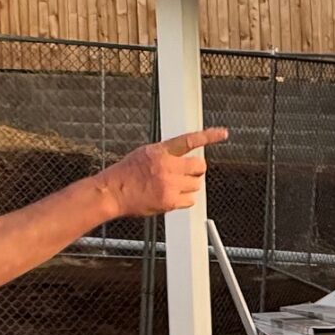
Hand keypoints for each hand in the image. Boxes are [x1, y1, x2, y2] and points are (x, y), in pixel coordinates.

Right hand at [98, 127, 228, 218]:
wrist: (112, 193)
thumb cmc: (125, 175)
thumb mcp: (144, 154)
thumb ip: (165, 154)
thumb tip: (184, 156)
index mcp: (160, 152)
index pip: (189, 140)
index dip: (208, 136)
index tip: (222, 134)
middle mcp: (167, 166)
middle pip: (199, 166)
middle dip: (195, 170)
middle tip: (185, 173)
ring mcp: (170, 184)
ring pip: (196, 184)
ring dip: (189, 185)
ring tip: (172, 186)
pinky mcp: (170, 201)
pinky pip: (191, 200)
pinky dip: (184, 200)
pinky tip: (172, 196)